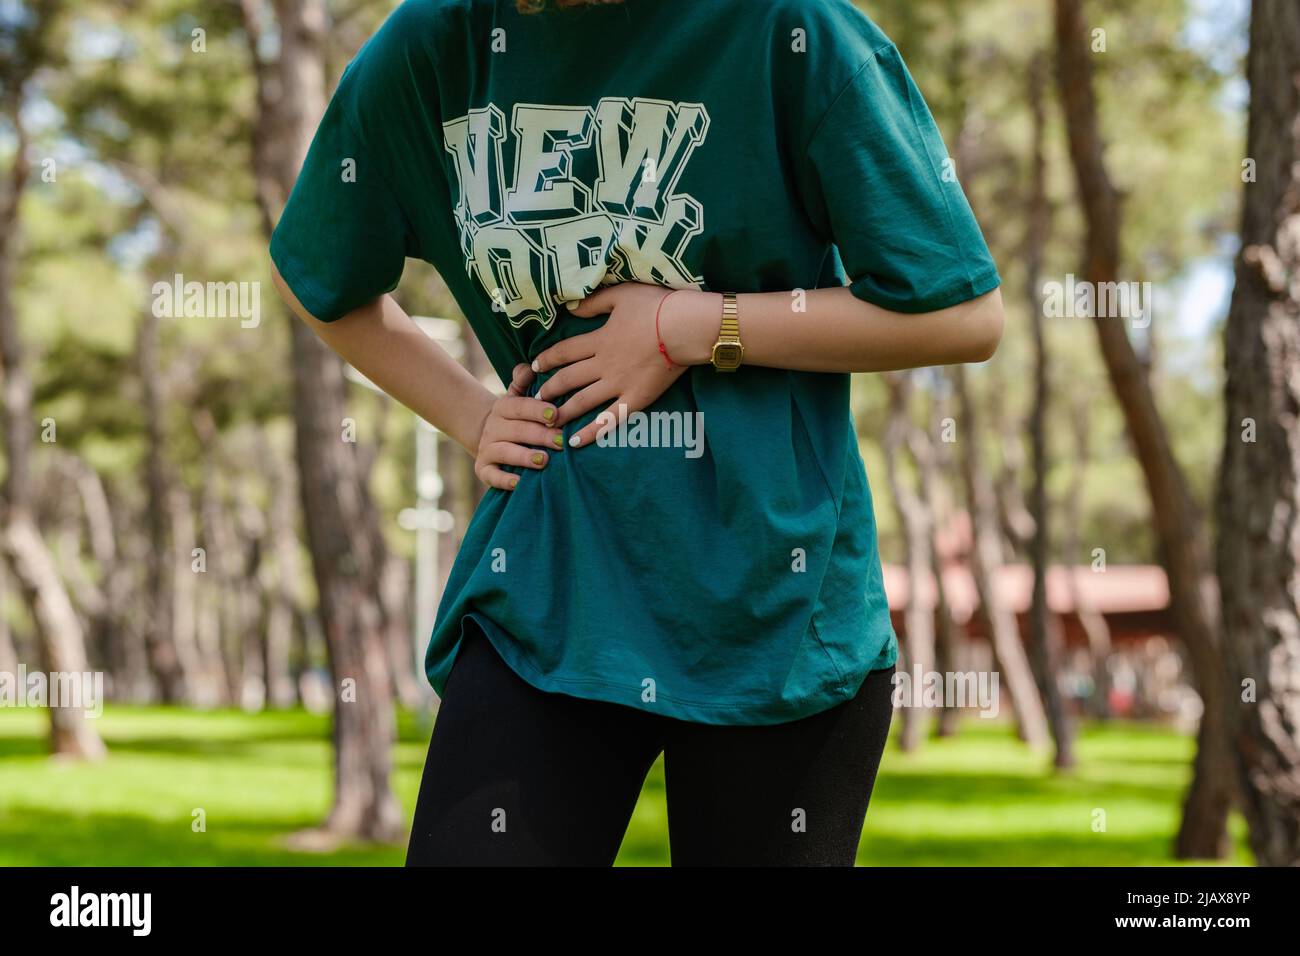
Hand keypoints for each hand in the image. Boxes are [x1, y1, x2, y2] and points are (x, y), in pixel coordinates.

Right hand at [474, 363, 564, 490]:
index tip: (556, 414)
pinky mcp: (483, 469)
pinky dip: (504, 480)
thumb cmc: (517, 417)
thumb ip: (523, 382)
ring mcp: (487, 449)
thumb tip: (529, 367)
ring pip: (504, 452)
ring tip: (544, 461)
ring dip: (524, 456)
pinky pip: (491, 475)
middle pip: (517, 430)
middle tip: (562, 442)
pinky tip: (519, 483)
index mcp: (504, 408)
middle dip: (540, 436)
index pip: (520, 406)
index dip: (537, 410)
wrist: (489, 437)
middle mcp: (493, 427)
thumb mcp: (517, 397)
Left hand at [534, 283, 718, 447]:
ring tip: (548, 419)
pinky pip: (609, 420)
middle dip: (549, 388)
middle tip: (537, 397)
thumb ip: (593, 303)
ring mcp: (619, 384)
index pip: (564, 352)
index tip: (534, 365)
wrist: (685, 327)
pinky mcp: (636, 399)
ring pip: (582, 401)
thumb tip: (570, 309)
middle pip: (568, 379)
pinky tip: (576, 442)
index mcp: (599, 339)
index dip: (546, 358)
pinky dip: (591, 432)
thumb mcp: (620, 294)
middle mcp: (603, 364)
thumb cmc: (656, 305)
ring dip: (562, 411)